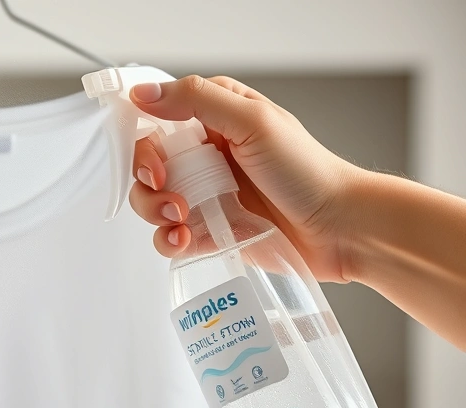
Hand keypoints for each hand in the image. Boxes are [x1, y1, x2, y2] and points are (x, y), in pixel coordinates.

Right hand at [127, 75, 361, 282]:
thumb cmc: (307, 171)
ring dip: (155, 212)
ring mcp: (206, 194)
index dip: (144, 142)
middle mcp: (206, 155)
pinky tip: (184, 239)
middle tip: (170, 193)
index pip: (156, 120)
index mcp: (214, 118)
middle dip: (148, 182)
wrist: (339, 228)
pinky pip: (169, 235)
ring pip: (152, 201)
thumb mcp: (253, 121)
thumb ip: (196, 100)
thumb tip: (144, 93)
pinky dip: (169, 239)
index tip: (155, 162)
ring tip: (182, 220)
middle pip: (147, 165)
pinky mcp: (209, 230)